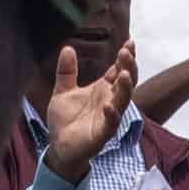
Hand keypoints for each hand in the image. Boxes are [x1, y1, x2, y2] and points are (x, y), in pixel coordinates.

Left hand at [41, 41, 138, 182]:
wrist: (58, 147)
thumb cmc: (65, 121)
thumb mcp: (62, 92)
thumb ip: (66, 71)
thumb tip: (67, 48)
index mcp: (103, 90)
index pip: (118, 70)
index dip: (125, 57)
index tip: (129, 42)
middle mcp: (110, 102)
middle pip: (126, 83)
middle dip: (129, 68)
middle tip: (126, 52)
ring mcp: (108, 119)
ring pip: (123, 102)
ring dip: (125, 89)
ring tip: (124, 74)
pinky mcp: (102, 135)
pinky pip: (110, 125)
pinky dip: (111, 115)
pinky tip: (108, 106)